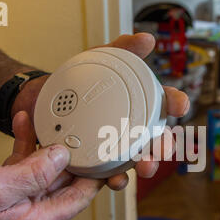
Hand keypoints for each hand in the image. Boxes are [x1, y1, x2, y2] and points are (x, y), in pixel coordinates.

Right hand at [0, 111, 102, 219]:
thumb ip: (35, 173)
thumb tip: (63, 156)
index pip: (79, 198)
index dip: (93, 176)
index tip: (104, 155)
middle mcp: (33, 213)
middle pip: (65, 182)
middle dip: (73, 156)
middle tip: (83, 131)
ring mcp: (20, 200)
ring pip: (45, 170)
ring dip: (48, 146)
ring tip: (54, 122)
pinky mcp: (7, 188)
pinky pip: (24, 164)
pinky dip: (26, 145)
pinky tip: (25, 123)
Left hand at [12, 33, 189, 189]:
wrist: (41, 99)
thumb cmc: (76, 81)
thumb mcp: (98, 60)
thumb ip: (121, 48)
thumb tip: (146, 40)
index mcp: (137, 104)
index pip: (162, 104)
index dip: (174, 103)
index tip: (179, 104)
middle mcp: (131, 128)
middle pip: (156, 139)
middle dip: (164, 146)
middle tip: (162, 147)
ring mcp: (115, 147)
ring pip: (138, 161)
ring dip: (145, 165)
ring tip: (143, 166)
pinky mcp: (98, 163)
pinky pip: (111, 175)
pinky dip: (116, 180)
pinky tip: (113, 180)